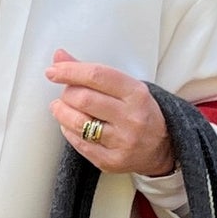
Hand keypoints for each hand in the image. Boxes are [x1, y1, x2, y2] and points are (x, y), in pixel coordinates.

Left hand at [45, 50, 173, 176]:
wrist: (162, 148)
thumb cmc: (140, 112)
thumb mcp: (126, 87)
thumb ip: (92, 73)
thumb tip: (60, 57)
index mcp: (136, 94)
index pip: (97, 76)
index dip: (70, 71)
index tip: (54, 70)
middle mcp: (131, 118)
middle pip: (84, 99)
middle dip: (67, 93)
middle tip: (66, 93)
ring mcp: (122, 142)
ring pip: (78, 123)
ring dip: (61, 112)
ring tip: (61, 107)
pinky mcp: (112, 161)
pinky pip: (79, 144)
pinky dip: (68, 131)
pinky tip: (70, 126)